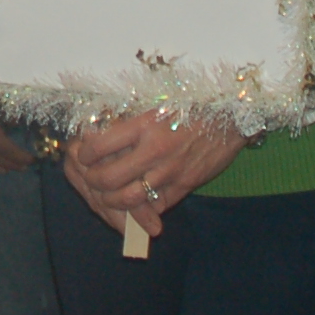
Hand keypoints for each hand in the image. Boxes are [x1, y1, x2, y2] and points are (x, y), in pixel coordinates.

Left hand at [59, 112, 246, 240]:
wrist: (230, 117)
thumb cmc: (191, 105)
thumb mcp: (157, 104)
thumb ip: (132, 121)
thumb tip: (100, 132)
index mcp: (144, 124)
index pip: (99, 146)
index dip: (85, 154)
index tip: (84, 154)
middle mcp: (155, 149)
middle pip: (108, 178)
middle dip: (93, 182)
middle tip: (91, 178)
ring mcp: (170, 171)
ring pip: (129, 198)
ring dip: (112, 201)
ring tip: (109, 195)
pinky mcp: (184, 185)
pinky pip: (155, 205)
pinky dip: (142, 209)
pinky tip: (136, 203)